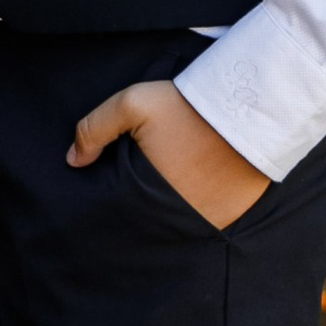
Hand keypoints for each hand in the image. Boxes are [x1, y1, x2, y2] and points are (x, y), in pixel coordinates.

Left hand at [69, 75, 270, 227]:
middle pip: (148, 219)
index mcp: (149, 195)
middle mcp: (178, 216)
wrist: (252, 105)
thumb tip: (74, 160)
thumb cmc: (188, 106)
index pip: (121, 211)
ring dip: (170, 210)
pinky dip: (199, 208)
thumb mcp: (133, 103)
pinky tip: (198, 186)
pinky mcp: (232, 217)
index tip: (121, 182)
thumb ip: (95, 128)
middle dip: (142, 206)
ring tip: (173, 183)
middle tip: (146, 183)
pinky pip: (206, 220)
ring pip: (177, 222)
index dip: (117, 198)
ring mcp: (207, 221)